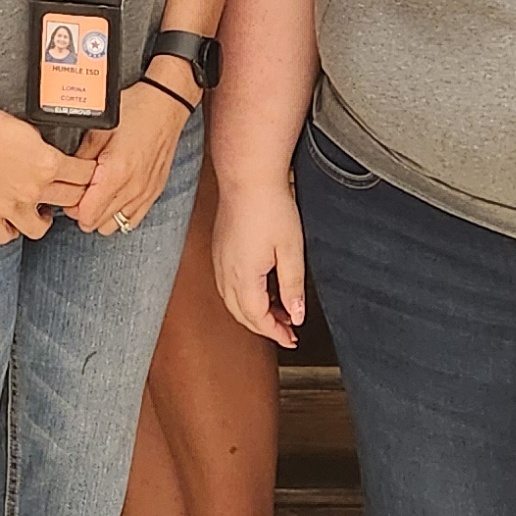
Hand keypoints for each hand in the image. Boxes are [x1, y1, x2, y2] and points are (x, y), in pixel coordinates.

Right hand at [0, 101, 96, 246]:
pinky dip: (12, 230)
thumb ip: (47, 150)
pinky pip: (7, 236)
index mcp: (48, 164)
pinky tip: (14, 220)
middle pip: (71, 201)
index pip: (85, 175)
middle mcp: (33, 189)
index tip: (88, 174)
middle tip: (72, 191)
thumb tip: (57, 159)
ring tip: (44, 209)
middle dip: (76, 195)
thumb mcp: (29, 130)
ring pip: (41, 228)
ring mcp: (10, 206)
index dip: (90, 173)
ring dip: (47, 219)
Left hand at [67, 83, 193, 236]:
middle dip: (83, 211)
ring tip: (97, 194)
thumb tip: (65, 174)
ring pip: (114, 225)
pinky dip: (119, 213)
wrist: (167, 104)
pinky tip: (114, 197)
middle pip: (97, 223)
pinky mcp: (154, 192)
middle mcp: (132, 189)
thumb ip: (80, 157)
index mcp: (116, 173)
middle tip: (81, 190)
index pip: (86, 215)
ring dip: (101, 214)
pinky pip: (132, 219)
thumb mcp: (99, 129)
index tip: (70, 192)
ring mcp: (145, 193)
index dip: (72, 207)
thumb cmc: (136, 110)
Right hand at [214, 176, 306, 346]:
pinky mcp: (219, 250)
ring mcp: (219, 261)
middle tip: (288, 330)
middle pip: (242, 314)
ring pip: (233, 301)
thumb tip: (296, 315)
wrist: (247, 177)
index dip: (276, 333)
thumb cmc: (270, 207)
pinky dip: (245, 296)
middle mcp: (226, 273)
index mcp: (244, 277)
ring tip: (279, 310)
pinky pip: (228, 285)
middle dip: (265, 327)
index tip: (292, 339)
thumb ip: (293, 287)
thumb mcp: (291, 251)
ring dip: (254, 311)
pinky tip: (262, 289)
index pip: (258, 318)